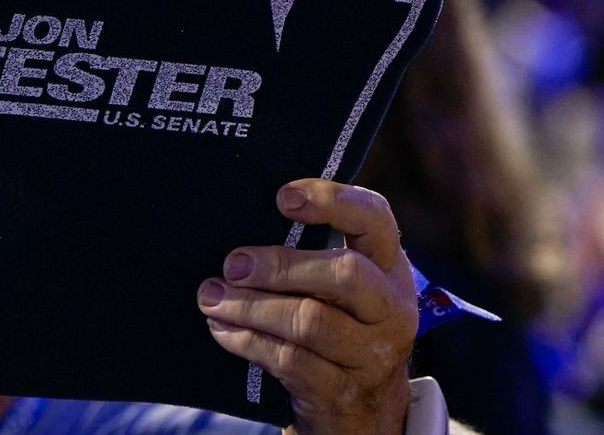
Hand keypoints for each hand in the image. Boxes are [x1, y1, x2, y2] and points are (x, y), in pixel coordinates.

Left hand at [199, 180, 417, 434]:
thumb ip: (314, 254)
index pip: (375, 219)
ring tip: (212, 297)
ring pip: (309, 322)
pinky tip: (223, 329)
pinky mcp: (341, 391)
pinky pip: (289, 361)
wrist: (362, 406)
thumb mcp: (345, 288)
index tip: (283, 197)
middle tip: (234, 263)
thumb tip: (246, 229)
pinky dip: (248, 341)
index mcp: (390, 267)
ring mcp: (371, 355)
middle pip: (345, 274)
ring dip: (251, 307)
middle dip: (282, 265)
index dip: (333, 201)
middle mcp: (391, 308)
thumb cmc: (340, 324)